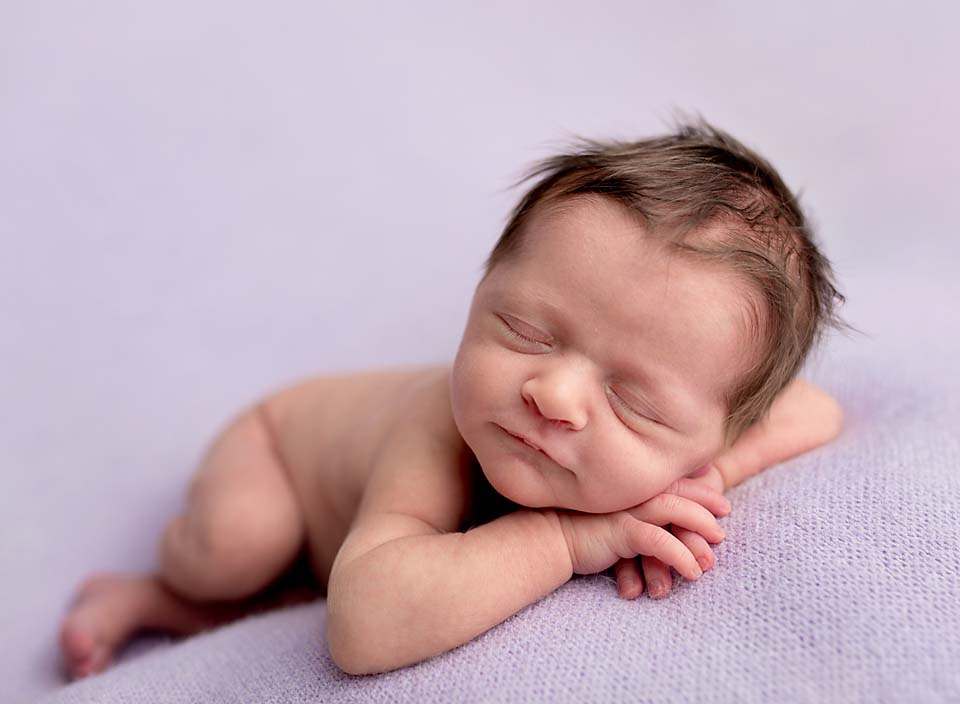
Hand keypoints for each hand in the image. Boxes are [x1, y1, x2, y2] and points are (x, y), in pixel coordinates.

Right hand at [556, 480, 727, 586]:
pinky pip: (660, 542)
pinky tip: (692, 572)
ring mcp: (627, 509)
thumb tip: (656, 522)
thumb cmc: (577, 529)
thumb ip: (632, 512)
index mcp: (632, 487)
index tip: (721, 500)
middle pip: (679, 492)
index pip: (673, 481)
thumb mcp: (610, 515)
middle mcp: (632, 493)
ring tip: (712, 556)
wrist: (548, 538)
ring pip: (675, 512)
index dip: (700, 488)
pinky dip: (680, 556)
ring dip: (698, 533)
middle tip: (724, 523)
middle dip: (706, 505)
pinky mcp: (621, 530)